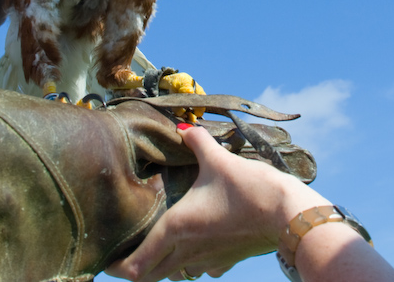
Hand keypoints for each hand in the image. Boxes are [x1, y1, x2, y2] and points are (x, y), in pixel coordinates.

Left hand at [105, 124, 327, 280]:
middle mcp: (187, 251)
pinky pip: (202, 269)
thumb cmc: (248, 188)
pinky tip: (196, 248)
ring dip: (163, 265)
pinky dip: (192, 263)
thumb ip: (197, 141)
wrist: (286, 215)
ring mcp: (208, 260)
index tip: (108, 259)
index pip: (135, 266)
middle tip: (126, 254)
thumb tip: (184, 126)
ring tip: (158, 248)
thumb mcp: (218, 159)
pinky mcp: (227, 261)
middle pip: (151, 275)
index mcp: (176, 228)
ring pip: (176, 273)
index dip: (117, 267)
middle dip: (136, 267)